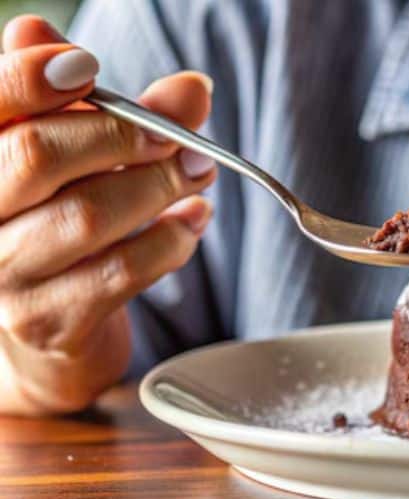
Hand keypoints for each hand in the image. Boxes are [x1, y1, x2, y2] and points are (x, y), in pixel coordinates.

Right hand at [0, 16, 216, 413]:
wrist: (51, 329)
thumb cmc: (63, 225)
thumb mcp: (83, 159)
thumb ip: (122, 117)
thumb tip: (192, 88)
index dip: (30, 78)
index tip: (88, 68)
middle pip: (37, 155)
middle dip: (122, 136)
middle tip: (177, 138)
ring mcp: (3, 275)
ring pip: (87, 215)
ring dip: (160, 188)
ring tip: (198, 174)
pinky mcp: (48, 321)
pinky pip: (122, 271)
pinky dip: (171, 240)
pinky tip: (192, 222)